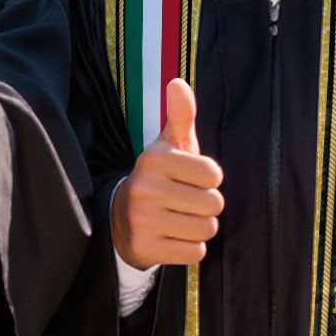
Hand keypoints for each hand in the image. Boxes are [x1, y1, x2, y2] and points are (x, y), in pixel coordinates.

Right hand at [110, 78, 223, 267]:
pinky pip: (194, 252)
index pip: (214, 175)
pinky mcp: (144, 248)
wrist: (121, 218)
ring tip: (179, 219)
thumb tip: (178, 83)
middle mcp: (144, 188)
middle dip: (206, 206)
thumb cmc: (159, 178)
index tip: (190, 179)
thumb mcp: (168, 146)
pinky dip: (190, 247)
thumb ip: (180, 116)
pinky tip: (172, 237)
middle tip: (185, 202)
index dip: (209, 180)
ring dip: (200, 227)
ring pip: (206, 229)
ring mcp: (142, 220)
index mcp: (154, 159)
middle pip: (214, 204)